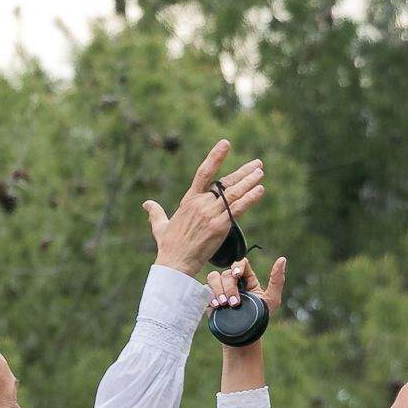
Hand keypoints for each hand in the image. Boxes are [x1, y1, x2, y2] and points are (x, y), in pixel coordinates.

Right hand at [143, 140, 263, 276]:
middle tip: (257, 164)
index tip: (226, 144)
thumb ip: (156, 212)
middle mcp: (200, 204)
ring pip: (234, 194)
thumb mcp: (160, 226)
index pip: (203, 172)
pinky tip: (260, 190)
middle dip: (243, 172)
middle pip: (225, 183)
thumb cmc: (168, 246)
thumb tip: (146, 204)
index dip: (215, 157)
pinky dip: (250, 198)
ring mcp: (211, 214)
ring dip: (249, 182)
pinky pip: (238, 209)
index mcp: (189, 200)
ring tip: (260, 173)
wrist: (175, 263)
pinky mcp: (220, 226)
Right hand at [207, 256, 285, 316]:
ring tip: (223, 304)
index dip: (237, 266)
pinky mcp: (210, 298)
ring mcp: (220, 289)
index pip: (240, 263)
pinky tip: (215, 305)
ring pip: (213, 277)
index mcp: (247, 278)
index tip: (237, 275)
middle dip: (230, 287)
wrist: (244, 337)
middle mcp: (233, 281)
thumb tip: (282, 259)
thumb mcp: (272, 299)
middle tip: (235, 303)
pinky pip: (205, 289)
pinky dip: (209, 295)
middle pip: (226, 272)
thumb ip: (277, 279)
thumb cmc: (260, 318)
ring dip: (218, 289)